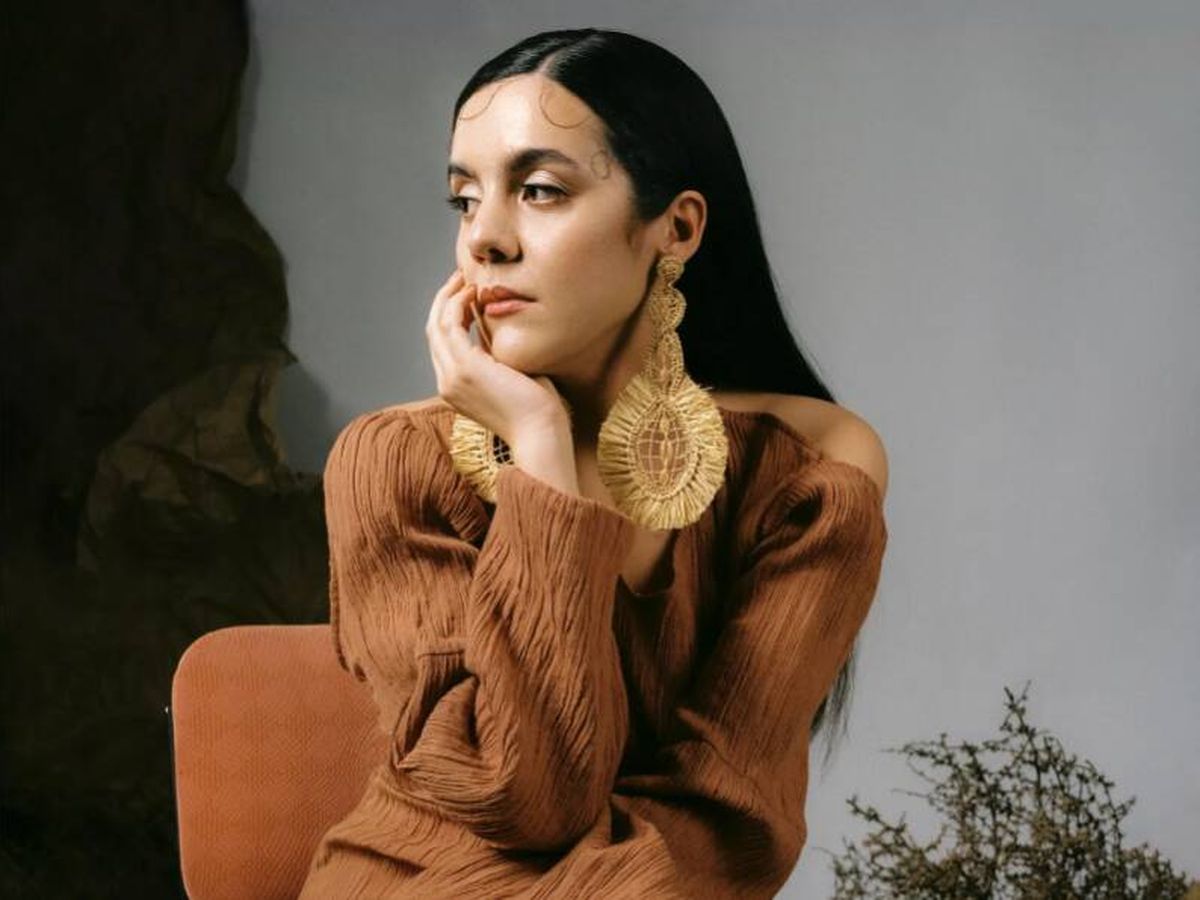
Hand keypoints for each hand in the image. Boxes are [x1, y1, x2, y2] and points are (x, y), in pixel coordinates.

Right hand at [425, 268, 570, 448]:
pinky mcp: (465, 369)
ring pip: (437, 325)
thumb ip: (496, 352)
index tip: (466, 294)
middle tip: (461, 277)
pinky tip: (474, 293)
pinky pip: (450, 325)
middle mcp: (447, 382)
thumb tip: (492, 326)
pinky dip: (458, 305)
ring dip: (449, 297)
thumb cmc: (536, 409)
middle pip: (433, 330)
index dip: (449, 314)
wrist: (541, 433)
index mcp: (455, 386)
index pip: (442, 342)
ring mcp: (452, 377)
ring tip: (466, 279)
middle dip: (444, 300)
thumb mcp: (510, 373)